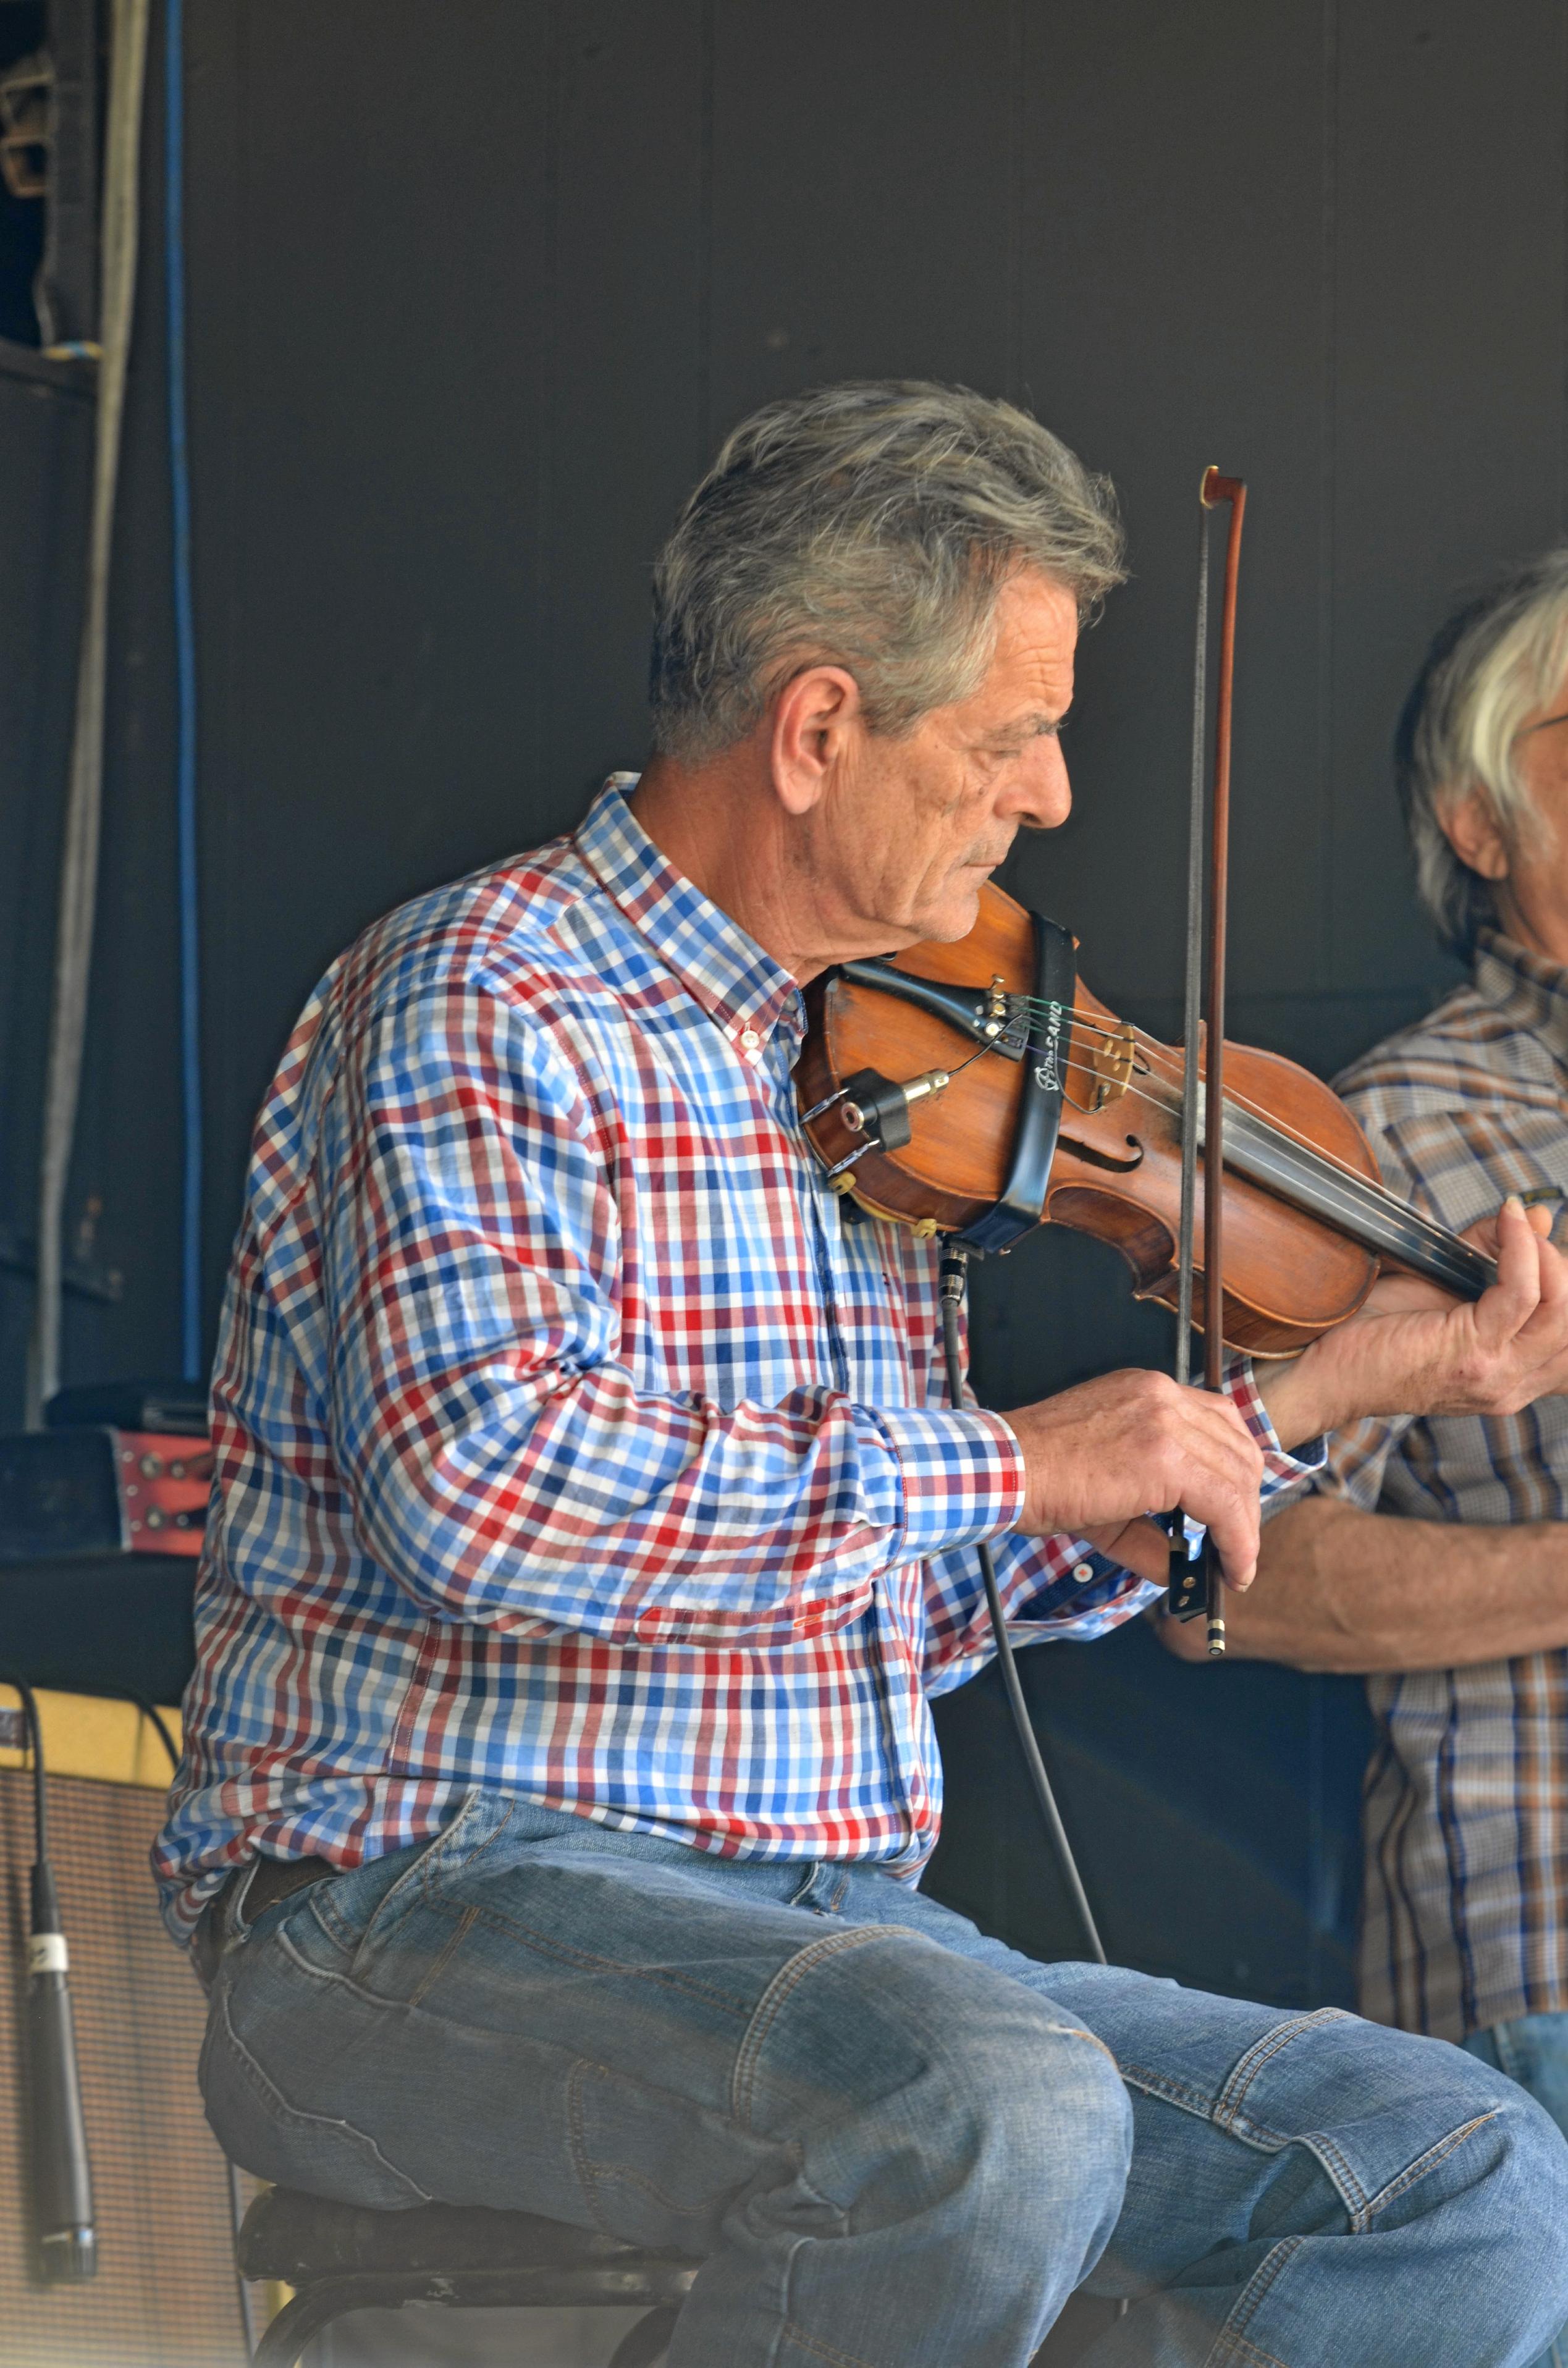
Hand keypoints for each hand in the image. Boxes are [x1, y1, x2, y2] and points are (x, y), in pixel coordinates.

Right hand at [1006, 1367, 1264, 1589]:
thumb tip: (1190, 1566)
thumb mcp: (1109, 1492)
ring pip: (1239, 1477)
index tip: (1233, 1513)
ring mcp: (1166, 1421)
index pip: (1219, 1423)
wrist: (1003, 1471)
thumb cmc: (1039, 1478)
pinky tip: (1231, 1568)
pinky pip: (1224, 1504)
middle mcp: (1164, 1396)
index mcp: (1148, 1392)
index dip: (1236, 1472)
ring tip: (1233, 1565)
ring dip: (1244, 1529)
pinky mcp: (1164, 1457)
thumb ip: (1154, 1525)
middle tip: (1235, 1548)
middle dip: (1246, 1505)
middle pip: (1239, 1449)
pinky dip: (1237, 1541)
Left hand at [1256, 1196, 1567, 1444]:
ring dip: (1542, 1253)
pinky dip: (1520, 1250)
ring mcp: (1497, 1375)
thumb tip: (1533, 1218)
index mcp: (1510, 1377)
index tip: (1534, 1233)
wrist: (1323, 1371)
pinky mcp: (1472, 1353)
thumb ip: (1488, 1258)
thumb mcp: (1441, 1289)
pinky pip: (1521, 1294)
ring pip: (1559, 1307)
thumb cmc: (1371, 1333)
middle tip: (1523, 1226)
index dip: (1561, 1277)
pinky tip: (1507, 1224)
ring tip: (1514, 1223)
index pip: (1567, 1333)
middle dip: (1557, 1262)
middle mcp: (1512, 1384)